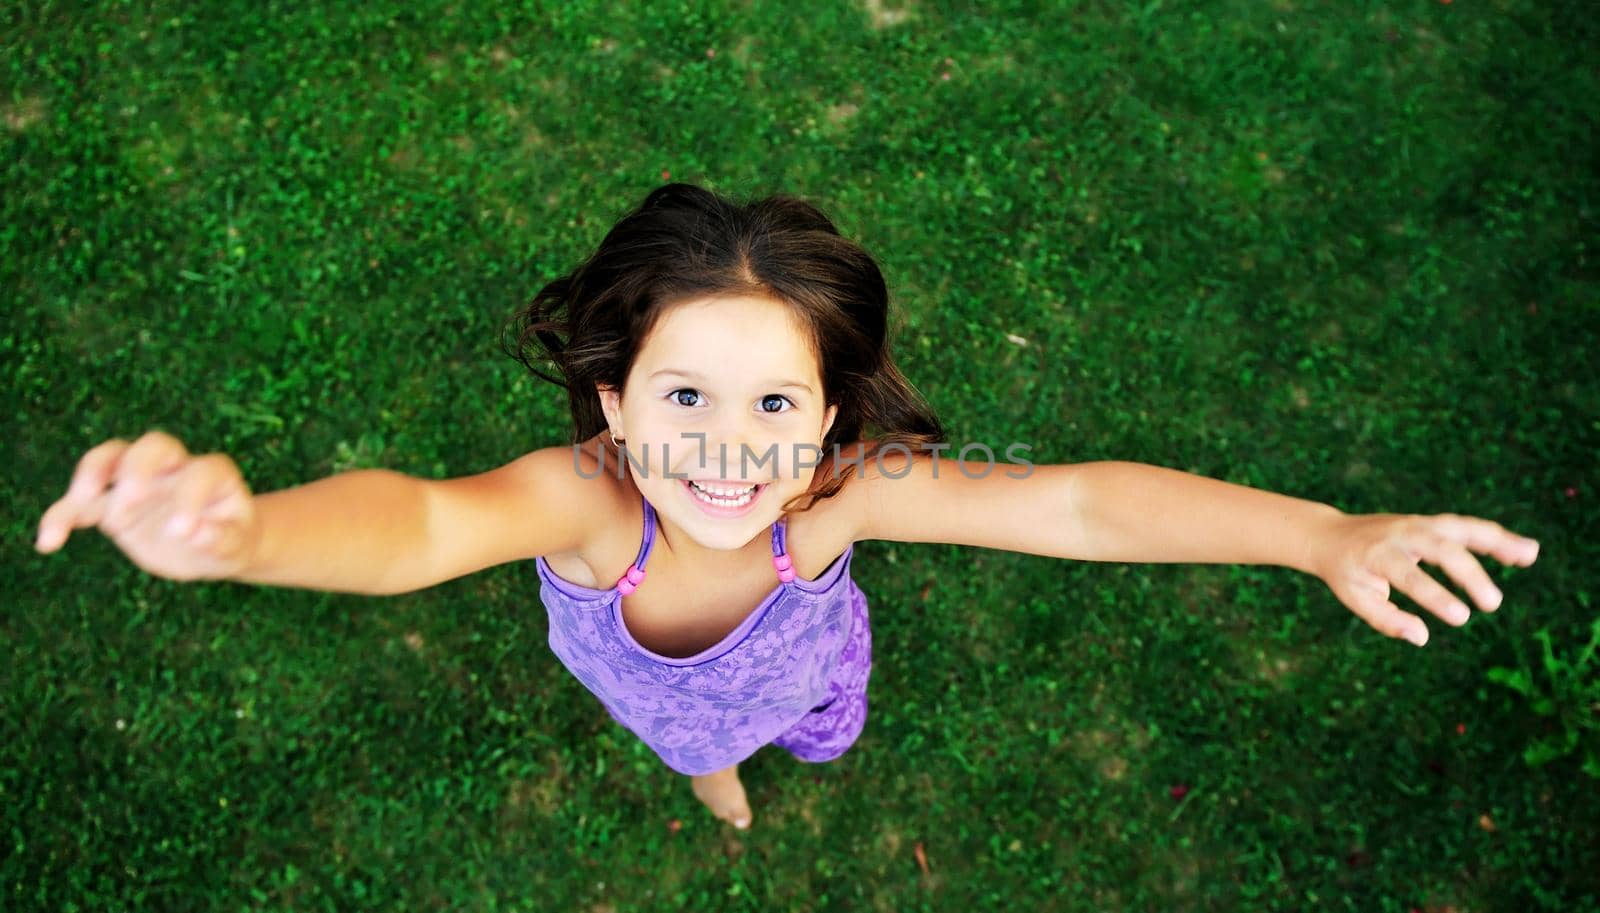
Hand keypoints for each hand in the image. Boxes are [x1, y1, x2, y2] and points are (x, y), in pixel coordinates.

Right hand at [36, 430, 260, 581]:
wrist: (213, 545)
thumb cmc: (231, 539)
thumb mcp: (236, 545)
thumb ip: (221, 539)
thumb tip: (196, 535)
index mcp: (213, 473)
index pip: (200, 472)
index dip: (190, 497)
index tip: (182, 532)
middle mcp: (174, 468)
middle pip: (152, 446)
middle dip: (137, 469)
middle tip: (130, 505)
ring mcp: (140, 482)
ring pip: (110, 459)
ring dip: (91, 476)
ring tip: (80, 505)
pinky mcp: (112, 505)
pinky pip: (80, 503)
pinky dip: (62, 516)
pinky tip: (49, 543)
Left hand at [1309, 512, 1540, 645]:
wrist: (1332, 536)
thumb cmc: (1346, 573)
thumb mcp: (1355, 598)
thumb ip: (1386, 619)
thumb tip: (1421, 638)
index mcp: (1377, 554)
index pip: (1409, 576)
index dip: (1435, 597)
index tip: (1461, 617)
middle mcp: (1401, 534)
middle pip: (1441, 549)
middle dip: (1469, 575)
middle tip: (1492, 604)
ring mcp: (1418, 523)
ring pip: (1461, 528)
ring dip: (1497, 541)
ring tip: (1530, 555)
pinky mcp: (1432, 522)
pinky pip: (1467, 527)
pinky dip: (1494, 537)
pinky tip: (1524, 552)